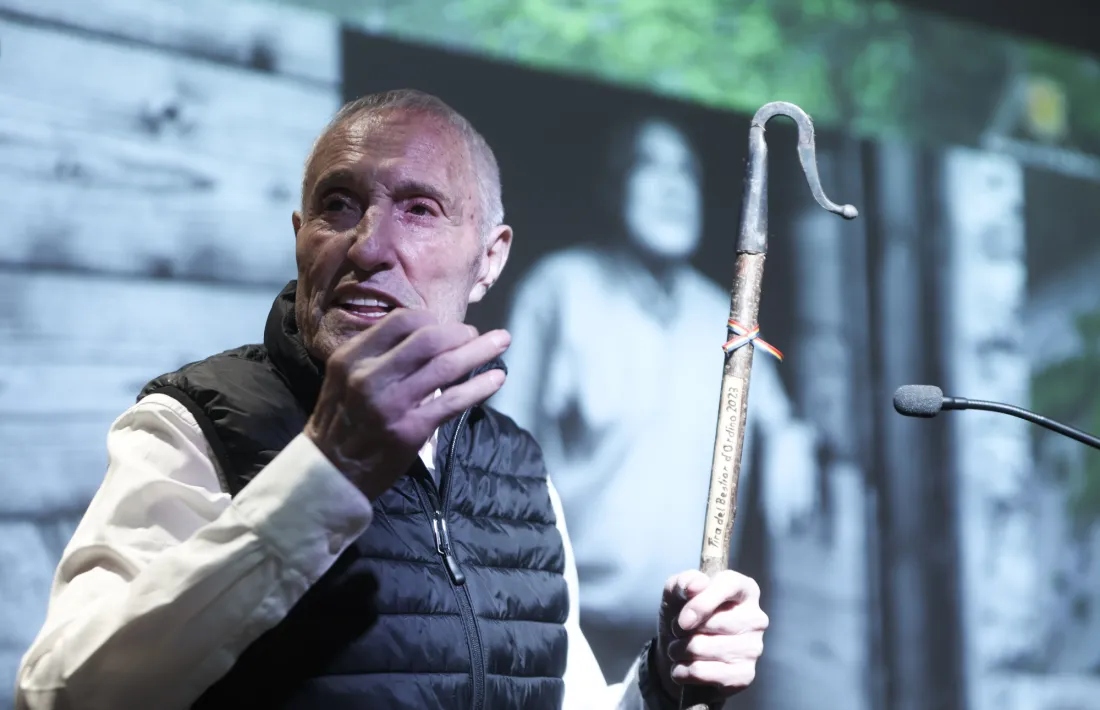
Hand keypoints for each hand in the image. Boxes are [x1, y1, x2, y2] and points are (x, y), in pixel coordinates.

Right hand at [305, 308, 509, 499]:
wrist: (330, 475)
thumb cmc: (341, 424)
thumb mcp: (343, 380)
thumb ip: (376, 356)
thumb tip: (424, 333)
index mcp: (351, 359)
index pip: (400, 322)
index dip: (430, 319)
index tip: (445, 327)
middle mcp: (369, 377)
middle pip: (428, 339)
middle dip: (460, 332)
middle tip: (475, 335)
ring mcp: (391, 404)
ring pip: (446, 366)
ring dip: (479, 350)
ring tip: (500, 342)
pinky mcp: (410, 430)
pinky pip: (453, 401)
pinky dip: (480, 387)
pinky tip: (496, 379)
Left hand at [655, 570, 768, 701]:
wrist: (679, 655)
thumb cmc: (684, 615)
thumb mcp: (677, 592)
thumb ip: (684, 582)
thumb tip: (697, 584)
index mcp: (745, 590)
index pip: (729, 585)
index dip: (702, 602)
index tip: (682, 619)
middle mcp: (756, 618)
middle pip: (712, 622)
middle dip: (681, 629)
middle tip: (677, 632)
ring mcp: (753, 648)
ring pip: (701, 648)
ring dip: (677, 651)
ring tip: (677, 650)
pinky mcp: (744, 675)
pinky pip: (701, 672)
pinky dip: (682, 671)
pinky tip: (682, 668)